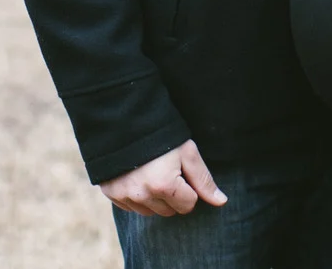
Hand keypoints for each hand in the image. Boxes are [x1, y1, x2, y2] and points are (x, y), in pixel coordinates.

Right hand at [99, 140, 225, 215]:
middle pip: (170, 211)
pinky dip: (136, 197)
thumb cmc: (161, 134)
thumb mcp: (187, 152)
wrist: (124, 120)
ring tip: (151, 172)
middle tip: (166, 170)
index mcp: (164, 185)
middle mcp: (142, 195)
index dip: (188, 188)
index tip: (181, 171)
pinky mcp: (111, 194)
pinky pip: (131, 207)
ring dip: (154, 198)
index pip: (188, 205)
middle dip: (172, 195)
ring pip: (151, 212)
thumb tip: (221, 202)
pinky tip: (136, 176)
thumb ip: (203, 180)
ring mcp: (124, 196)